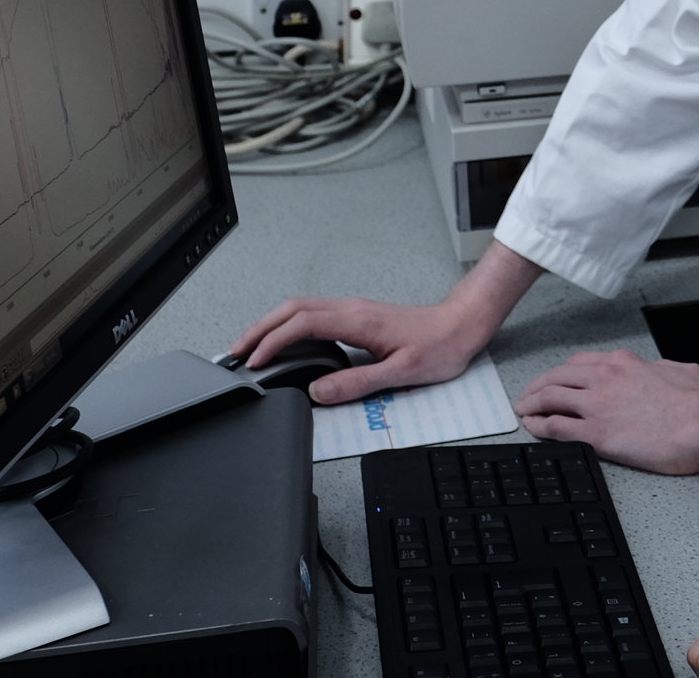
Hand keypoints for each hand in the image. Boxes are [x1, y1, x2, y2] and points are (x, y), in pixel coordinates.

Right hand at [231, 296, 482, 404]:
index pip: (302, 324)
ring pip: (301, 308)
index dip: (273, 341)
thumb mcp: (401, 372)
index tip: (254, 361)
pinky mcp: (358, 316)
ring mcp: (354, 310)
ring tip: (252, 347)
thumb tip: (319, 391)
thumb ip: (358, 383)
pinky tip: (285, 342)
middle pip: (293, 309)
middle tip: (237, 351)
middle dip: (260, 328)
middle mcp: (352, 309)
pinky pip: (314, 313)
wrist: (462, 325)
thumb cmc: (439, 347)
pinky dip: (290, 325)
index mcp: (358, 321)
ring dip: (273, 324)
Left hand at [515, 350, 698, 474]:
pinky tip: (532, 428)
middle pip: (558, 377)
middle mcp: (605, 378)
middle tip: (529, 396)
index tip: (556, 382)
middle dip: (539, 386)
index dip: (562, 374)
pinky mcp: (596, 433)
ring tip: (524, 412)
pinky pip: (555, 426)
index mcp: (623, 363)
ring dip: (532, 403)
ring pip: (550, 397)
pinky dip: (539, 425)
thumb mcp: (683, 369)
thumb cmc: (697, 403)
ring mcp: (597, 405)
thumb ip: (662, 367)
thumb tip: (658, 370)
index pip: (580, 363)